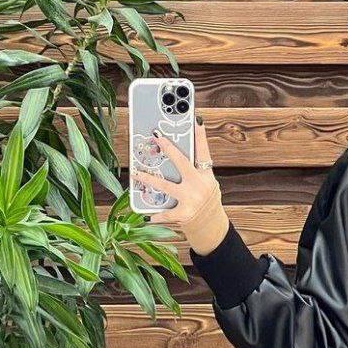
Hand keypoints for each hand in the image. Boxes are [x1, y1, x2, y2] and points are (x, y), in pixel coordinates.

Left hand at [137, 118, 229, 254]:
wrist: (211, 227)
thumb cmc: (205, 202)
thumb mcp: (207, 185)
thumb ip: (195, 172)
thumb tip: (175, 156)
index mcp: (207, 177)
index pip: (204, 153)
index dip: (200, 136)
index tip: (196, 120)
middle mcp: (199, 186)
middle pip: (182, 162)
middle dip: (168, 148)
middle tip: (156, 136)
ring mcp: (191, 200)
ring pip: (165, 185)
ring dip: (148, 178)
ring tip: (136, 173)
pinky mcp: (183, 214)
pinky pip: (165, 214)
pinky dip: (156, 216)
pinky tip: (147, 216)